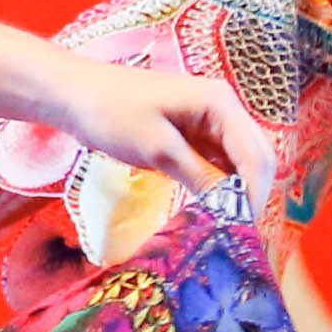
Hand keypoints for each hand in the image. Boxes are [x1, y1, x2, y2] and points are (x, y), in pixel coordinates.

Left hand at [33, 51, 276, 209]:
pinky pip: (219, 164)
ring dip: (237, 194)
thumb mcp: (157, 149)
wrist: (74, 94)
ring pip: (240, 164)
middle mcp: (224, 108)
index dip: (255, 196)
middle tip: (239, 237)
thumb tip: (235, 211)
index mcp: (221, 102)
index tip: (244, 233)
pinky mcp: (195, 134)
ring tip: (227, 229)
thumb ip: (201, 177)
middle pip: (257, 159)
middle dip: (252, 196)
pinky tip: (212, 211)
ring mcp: (210, 121)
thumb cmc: (112, 113)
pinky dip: (219, 187)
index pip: (257, 156)